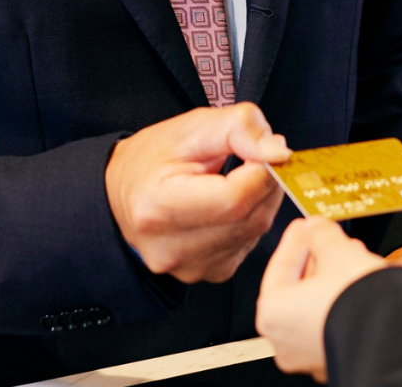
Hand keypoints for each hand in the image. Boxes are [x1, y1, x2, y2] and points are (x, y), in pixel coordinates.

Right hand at [105, 103, 291, 282]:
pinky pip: (247, 246)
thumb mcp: (192, 127)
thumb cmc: (152, 158)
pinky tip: (234, 203)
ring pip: (254, 233)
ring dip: (262, 202)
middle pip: (249, 219)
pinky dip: (251, 221)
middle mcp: (170, 248)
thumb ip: (239, 129)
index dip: (263, 171)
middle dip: (268, 184)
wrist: (122, 191)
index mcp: (158, 207)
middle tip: (262, 157)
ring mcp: (188, 268)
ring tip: (243, 176)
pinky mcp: (204, 274)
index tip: (268, 149)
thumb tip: (278, 152)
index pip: (234, 198)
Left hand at [257, 218, 388, 381]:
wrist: (395, 340)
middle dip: (317, 259)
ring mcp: (312, 356)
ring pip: (316, 306)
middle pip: (298, 288)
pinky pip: (333, 322)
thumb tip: (316, 227)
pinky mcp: (338, 360)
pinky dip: (341, 301)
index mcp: (273, 315)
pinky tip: (357, 282)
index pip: (280, 266)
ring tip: (351, 255)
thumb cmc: (359, 305)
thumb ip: (323, 235)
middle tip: (327, 237)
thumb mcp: (339, 254)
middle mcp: (287, 342)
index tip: (305, 226)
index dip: (295, 240)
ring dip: (332, 278)